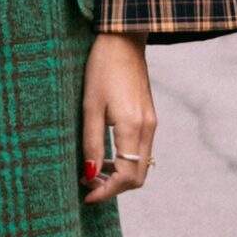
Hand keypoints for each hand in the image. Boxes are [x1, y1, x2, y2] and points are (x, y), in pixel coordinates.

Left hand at [79, 30, 154, 203]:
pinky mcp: (149, 117)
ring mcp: (151, 123)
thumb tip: (91, 175)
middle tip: (87, 186)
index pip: (126, 176)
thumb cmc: (101, 69)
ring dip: (119, 175)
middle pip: (138, 176)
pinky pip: (141, 151)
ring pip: (141, 165)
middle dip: (114, 188)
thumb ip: (92, 143)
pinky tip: (105, 156)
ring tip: (92, 172)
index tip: (85, 195)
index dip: (106, 192)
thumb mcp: (90, 107)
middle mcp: (148, 129)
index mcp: (133, 127)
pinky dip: (125, 161)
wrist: (123, 40)